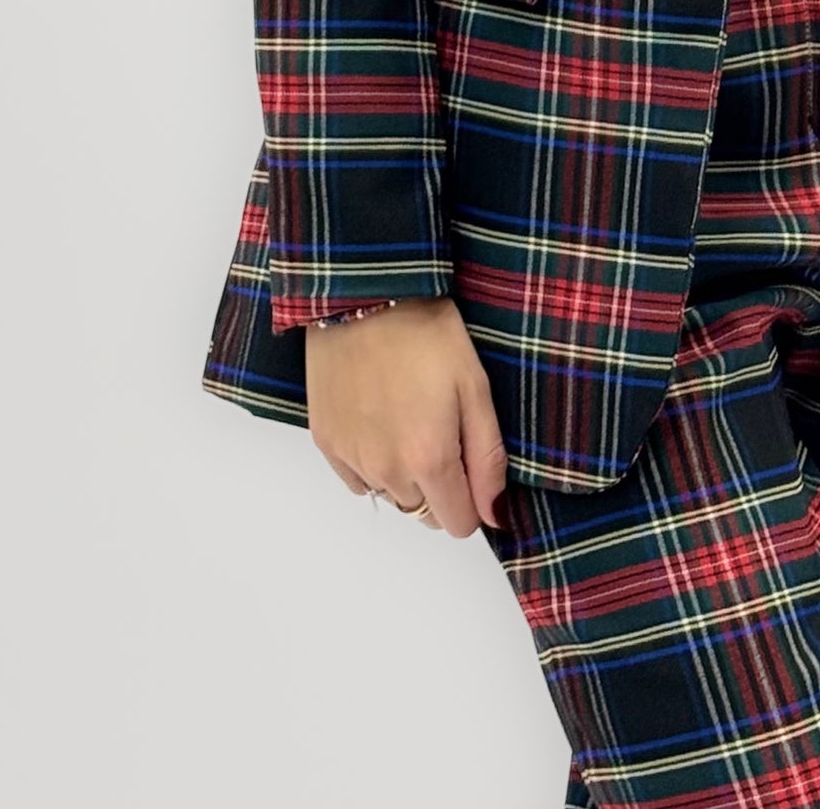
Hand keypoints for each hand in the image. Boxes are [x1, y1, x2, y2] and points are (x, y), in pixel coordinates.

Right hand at [304, 295, 509, 538]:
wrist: (365, 295)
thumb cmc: (428, 334)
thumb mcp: (475, 388)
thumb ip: (488, 458)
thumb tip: (493, 514)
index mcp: (430, 459)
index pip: (458, 524)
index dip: (472, 501)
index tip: (471, 466)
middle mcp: (387, 471)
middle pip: (423, 511)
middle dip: (439, 486)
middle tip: (441, 431)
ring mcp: (352, 459)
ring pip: (390, 496)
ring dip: (404, 474)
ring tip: (408, 418)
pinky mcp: (327, 443)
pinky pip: (357, 480)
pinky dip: (372, 464)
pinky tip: (380, 421)